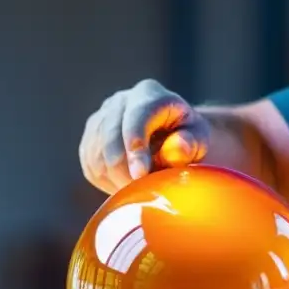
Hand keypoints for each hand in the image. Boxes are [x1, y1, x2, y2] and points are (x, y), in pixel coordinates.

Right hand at [79, 79, 209, 193]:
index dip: (136, 148)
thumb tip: (177, 151)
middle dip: (124, 170)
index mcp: (148, 94)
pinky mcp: (90, 139)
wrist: (170, 134)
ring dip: (115, 179)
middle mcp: (119, 101)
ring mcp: (100, 118)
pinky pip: (90, 166)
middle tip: (141, 194)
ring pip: (96, 154)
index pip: (135, 119)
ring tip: (139, 190)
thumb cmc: (188, 135)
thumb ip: (190, 142)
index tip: (141, 175)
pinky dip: (106, 182)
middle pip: (110, 138)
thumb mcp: (198, 137)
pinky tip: (126, 185)